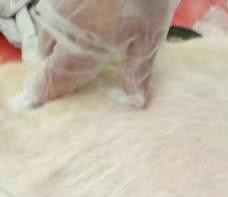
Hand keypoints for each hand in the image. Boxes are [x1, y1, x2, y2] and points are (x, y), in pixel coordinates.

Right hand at [12, 0, 178, 109]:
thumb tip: (136, 101)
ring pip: (49, 31)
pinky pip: (55, 13)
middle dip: (53, 68)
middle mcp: (64, 24)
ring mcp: (61, 3)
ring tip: (69, 56)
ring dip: (56, 46)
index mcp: (82, 45)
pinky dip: (62, 26)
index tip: (27, 104)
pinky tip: (79, 27)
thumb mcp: (149, 39)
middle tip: (59, 82)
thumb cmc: (146, 0)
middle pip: (48, 53)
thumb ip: (138, 71)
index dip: (43, 91)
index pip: (57, 75)